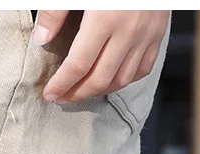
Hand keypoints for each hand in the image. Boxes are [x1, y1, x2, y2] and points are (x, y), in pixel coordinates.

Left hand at [34, 10, 168, 103]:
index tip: (49, 93)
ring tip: (82, 91)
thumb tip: (41, 40)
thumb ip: (55, 11)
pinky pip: (142, 69)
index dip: (62, 84)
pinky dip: (124, 80)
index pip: (79, 64)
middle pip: (100, 79)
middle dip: (77, 93)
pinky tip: (109, 80)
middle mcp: (128, 31)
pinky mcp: (158, 34)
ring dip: (99, 90)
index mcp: (104, 17)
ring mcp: (146, 35)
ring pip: (121, 79)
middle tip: (62, 97)